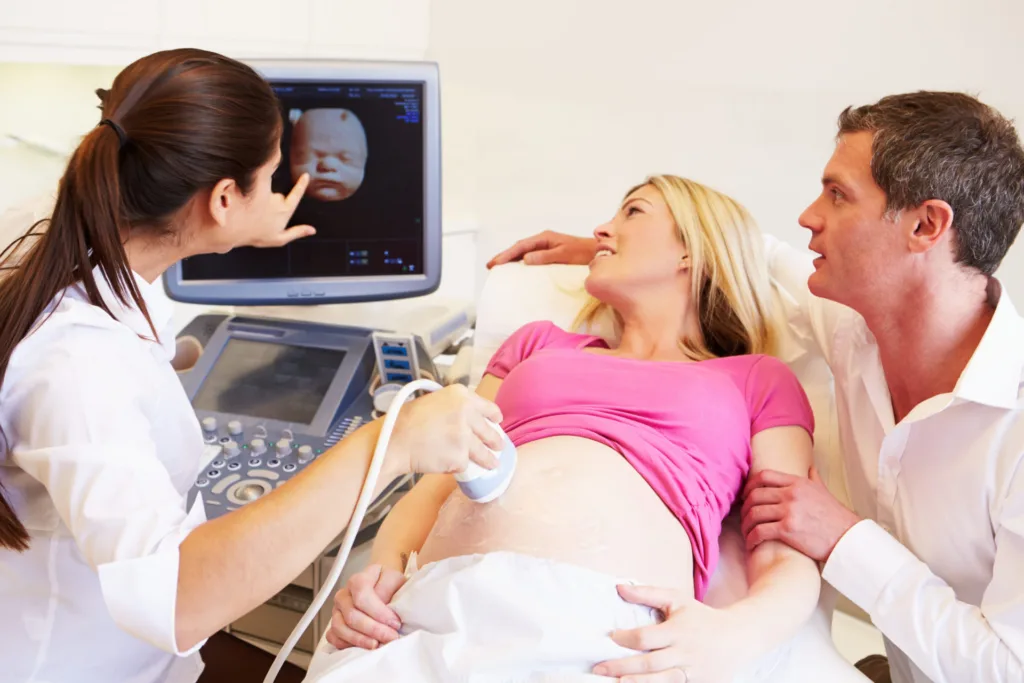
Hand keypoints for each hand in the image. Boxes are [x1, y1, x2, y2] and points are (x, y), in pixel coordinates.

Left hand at [247, 173, 315, 247]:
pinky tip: (245, 199)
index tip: (305, 176)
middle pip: (278, 197)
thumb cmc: (256, 236)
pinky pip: (256, 185)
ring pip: (265, 194)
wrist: (234, 230)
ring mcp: (264, 194)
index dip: (301, 186)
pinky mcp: (252, 188)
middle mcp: (276, 200)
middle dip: (272, 204)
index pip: (296, 195)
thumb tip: (313, 230)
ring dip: (261, 200)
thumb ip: (297, 232)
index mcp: (285, 211)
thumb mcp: (279, 239)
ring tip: (251, 212)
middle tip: (261, 216)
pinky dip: (253, 190)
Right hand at [325, 564, 406, 649]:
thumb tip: (385, 607)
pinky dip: (348, 645)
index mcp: (357, 581)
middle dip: (373, 630)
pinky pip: (334, 638)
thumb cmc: (389, 584)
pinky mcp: (335, 625)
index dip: (378, 612)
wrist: (383, 586)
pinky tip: (364, 647)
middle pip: (351, 616)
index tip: (395, 622)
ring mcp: (336, 611)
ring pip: (340, 628)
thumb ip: (389, 589)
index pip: (362, 597)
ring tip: (378, 644)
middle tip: (390, 636)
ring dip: (361, 640)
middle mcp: (343, 595)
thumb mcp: (395, 579)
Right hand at [386, 384, 504, 474]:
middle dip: (495, 441)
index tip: (496, 422)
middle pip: (490, 431)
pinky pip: (466, 464)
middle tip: (498, 446)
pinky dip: (460, 466)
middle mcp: (467, 412)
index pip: (488, 407)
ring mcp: (465, 436)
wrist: (394, 440)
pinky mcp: (460, 456)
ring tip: (492, 464)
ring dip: (489, 460)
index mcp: (461, 395)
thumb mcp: (434, 401)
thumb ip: (456, 407)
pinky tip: (451, 464)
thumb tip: (472, 419)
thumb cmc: (407, 420)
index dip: (494, 417)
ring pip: (484, 452)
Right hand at [486, 230, 597, 267]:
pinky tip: (519, 269)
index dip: (506, 255)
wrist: (600, 253)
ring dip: (512, 259)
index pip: (520, 247)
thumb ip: (545, 256)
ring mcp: (548, 247)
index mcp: (545, 238)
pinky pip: (532, 257)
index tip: (494, 263)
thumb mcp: (564, 254)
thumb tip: (525, 259)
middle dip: (505, 256)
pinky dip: (522, 262)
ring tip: (500, 268)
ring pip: (525, 252)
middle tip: (491, 266)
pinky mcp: (552, 254)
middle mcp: (544, 240)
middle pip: (519, 248)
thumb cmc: (584, 253)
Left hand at [593, 584, 741, 681]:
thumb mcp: (677, 599)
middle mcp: (685, 653)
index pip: (646, 637)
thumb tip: (619, 587)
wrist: (738, 638)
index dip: (626, 638)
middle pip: (649, 664)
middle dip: (621, 667)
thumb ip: (647, 593)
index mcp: (678, 631)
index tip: (611, 637)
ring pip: (661, 682)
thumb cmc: (700, 617)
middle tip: (599, 668)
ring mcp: (692, 673)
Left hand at [741, 466, 860, 561]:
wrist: (847, 537)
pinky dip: (751, 538)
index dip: (749, 485)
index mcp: (797, 482)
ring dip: (746, 524)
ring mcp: (789, 511)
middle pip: (755, 495)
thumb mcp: (824, 491)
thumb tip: (810, 468)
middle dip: (744, 507)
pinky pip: (760, 531)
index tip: (745, 495)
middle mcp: (791, 494)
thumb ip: (814, 478)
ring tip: (747, 532)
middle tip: (743, 516)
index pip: (764, 475)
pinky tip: (752, 544)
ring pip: (754, 513)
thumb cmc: (835, 516)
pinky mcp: (787, 529)